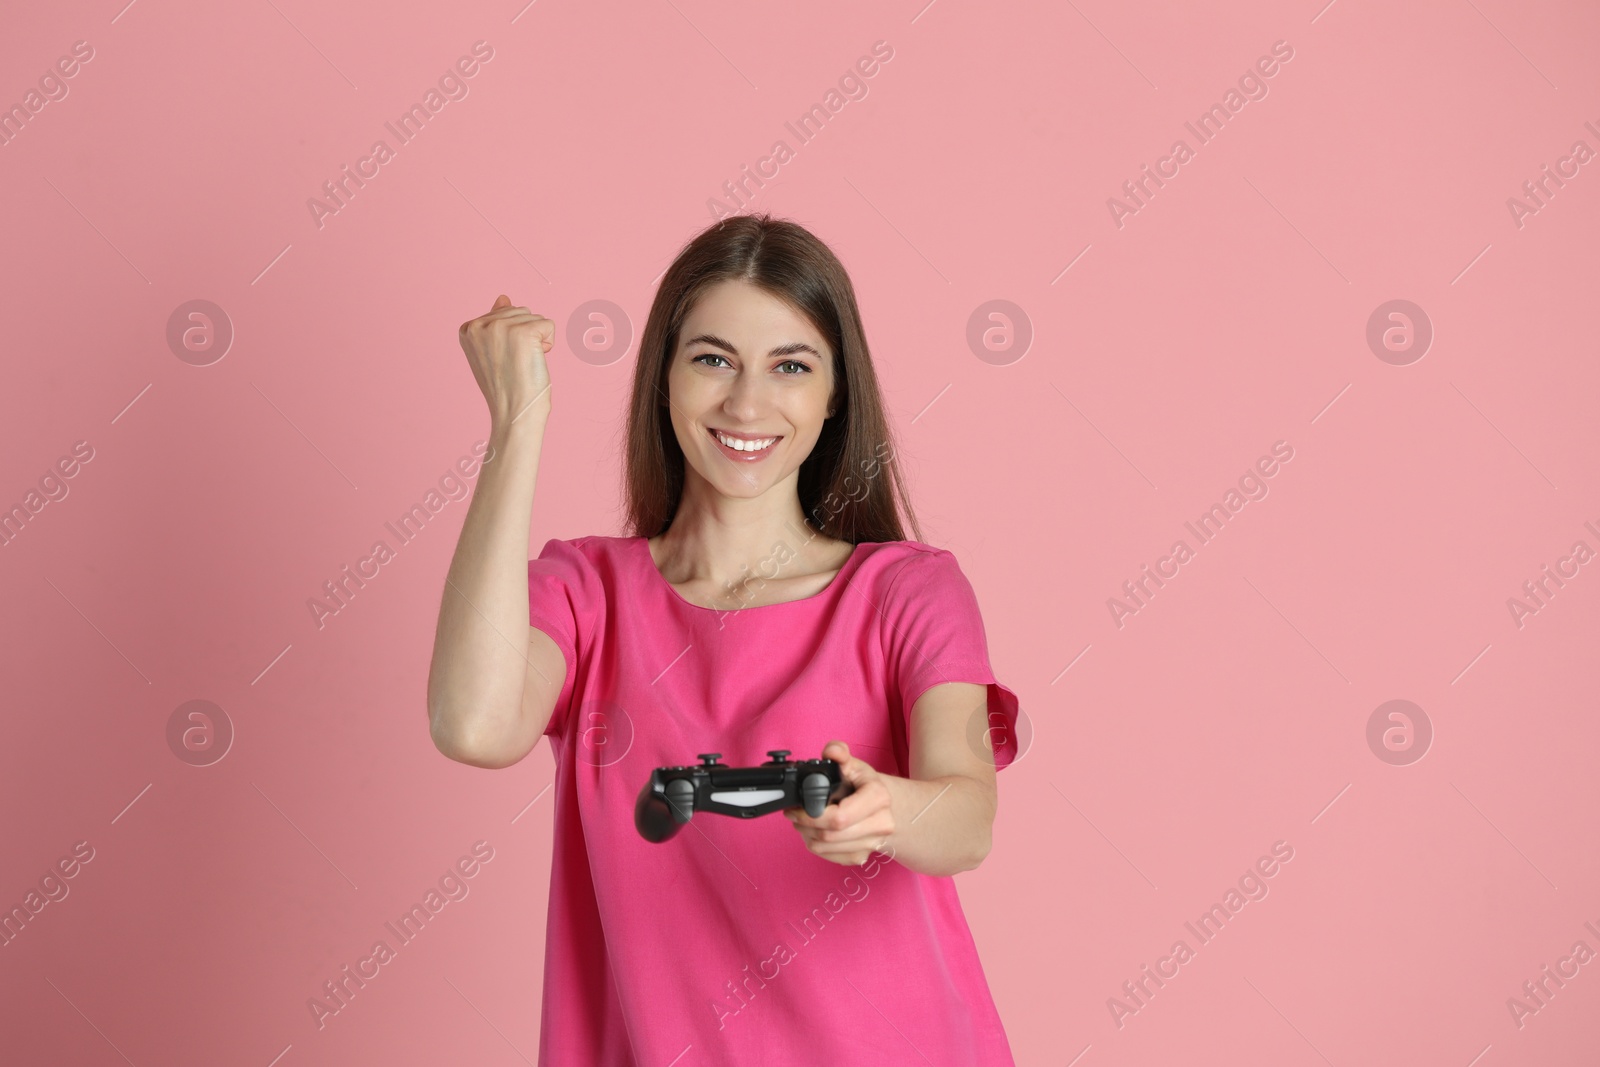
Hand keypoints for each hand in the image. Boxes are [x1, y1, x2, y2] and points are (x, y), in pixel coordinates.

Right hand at [458, 294, 554, 430]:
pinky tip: (535, 361)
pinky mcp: (524, 333)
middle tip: (515, 363)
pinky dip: (548, 344)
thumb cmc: (505, 386)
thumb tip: (503, 297)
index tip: (503, 360)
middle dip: (525, 336)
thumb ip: (495, 322)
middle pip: (519, 311)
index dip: (511, 338)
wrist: (513, 412)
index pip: (503, 313)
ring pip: (534, 317)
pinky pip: (549, 325)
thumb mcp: (492, 351)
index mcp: (467, 328)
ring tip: (524, 363)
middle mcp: (480, 324)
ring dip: (537, 340)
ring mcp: (501, 327)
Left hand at [784, 741, 894, 865]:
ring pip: (826, 847)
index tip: (796, 807)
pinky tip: (814, 832)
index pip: (840, 817)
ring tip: (803, 821)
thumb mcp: (853, 765)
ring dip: (807, 835)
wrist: (882, 806)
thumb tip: (831, 751)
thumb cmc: (863, 785)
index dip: (811, 815)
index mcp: (878, 798)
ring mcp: (872, 844)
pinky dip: (815, 845)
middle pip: (830, 835)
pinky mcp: (861, 857)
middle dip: (805, 824)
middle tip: (794, 814)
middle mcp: (881, 824)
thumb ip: (839, 753)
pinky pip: (829, 856)